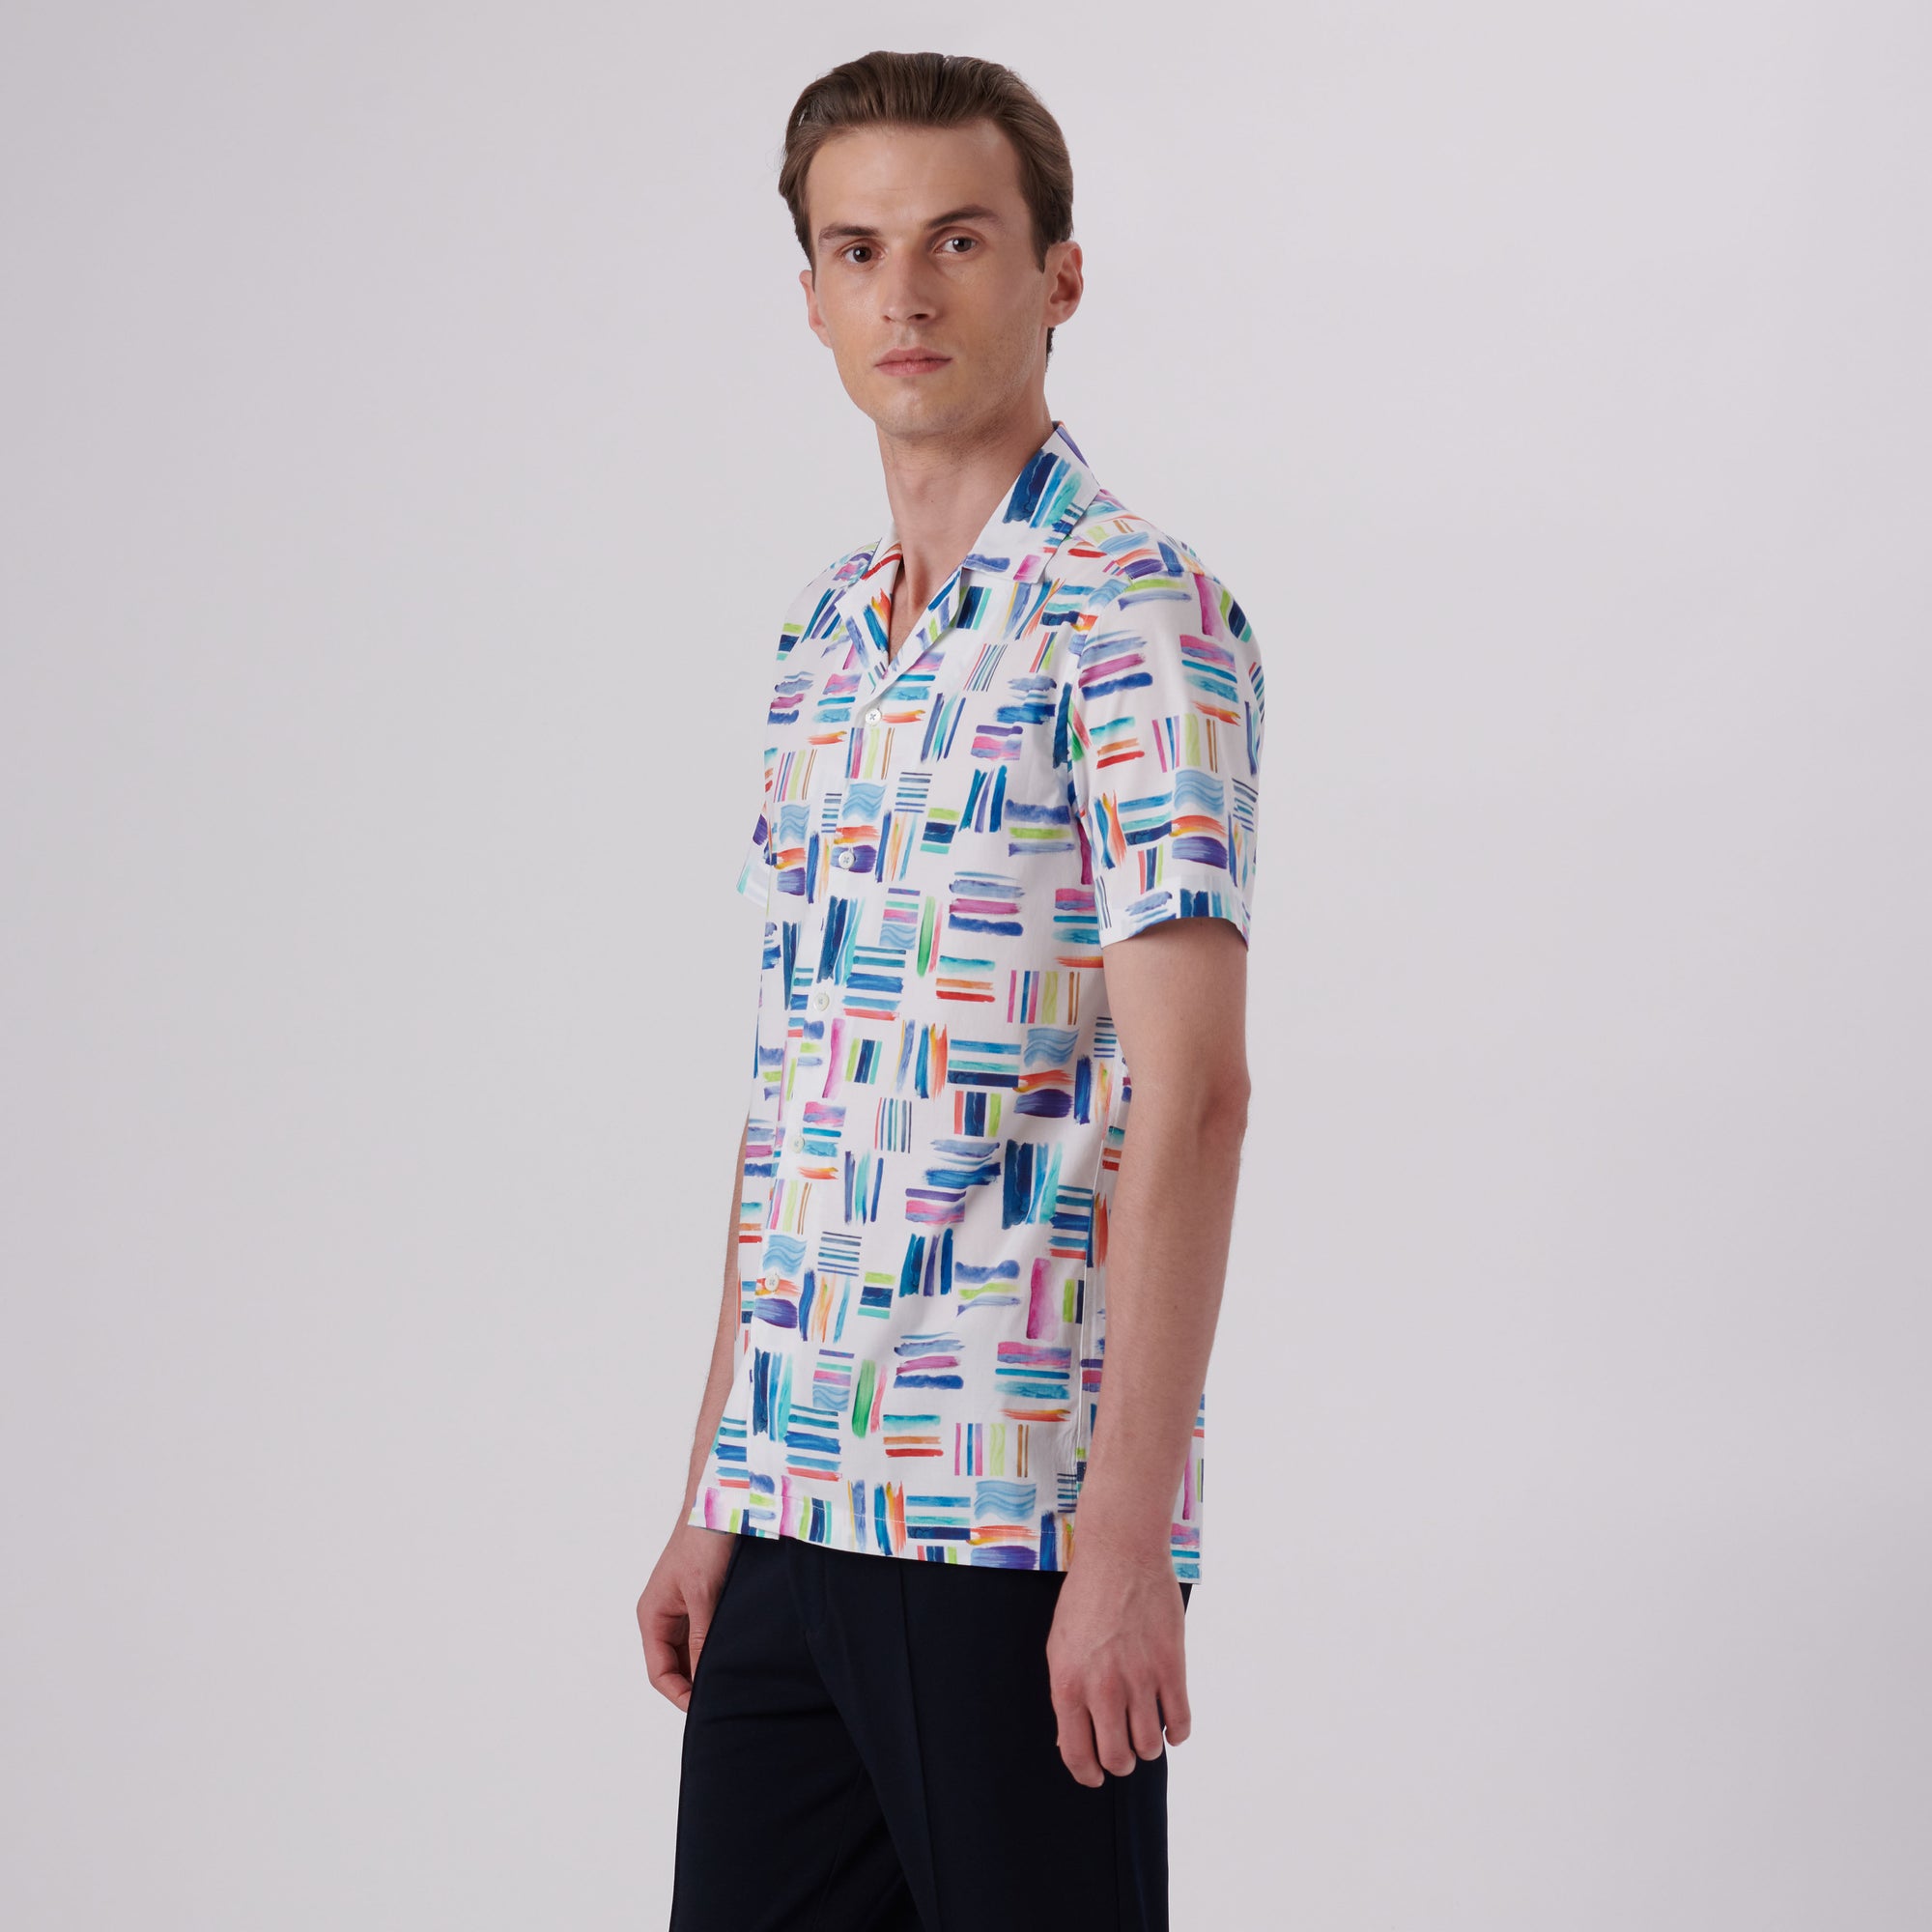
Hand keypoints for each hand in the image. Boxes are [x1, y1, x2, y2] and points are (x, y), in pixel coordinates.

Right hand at [637, 1522, 736, 1711]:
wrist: (724, 1498)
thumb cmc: (704, 1538)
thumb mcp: (703, 1593)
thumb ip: (703, 1637)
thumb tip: (705, 1680)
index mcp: (653, 1615)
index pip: (660, 1672)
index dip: (681, 1695)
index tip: (708, 1709)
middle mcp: (666, 1615)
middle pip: (676, 1666)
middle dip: (697, 1684)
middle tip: (728, 1698)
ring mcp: (686, 1607)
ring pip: (695, 1651)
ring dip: (711, 1665)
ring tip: (737, 1680)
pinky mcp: (707, 1597)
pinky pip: (709, 1633)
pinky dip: (721, 1646)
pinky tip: (742, 1653)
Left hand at [1045, 1539, 1191, 1785]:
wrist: (1120, 1556)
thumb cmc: (1085, 1599)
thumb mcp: (1059, 1647)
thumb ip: (1067, 1695)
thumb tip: (1071, 1740)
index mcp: (1069, 1685)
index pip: (1078, 1754)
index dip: (1088, 1774)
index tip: (1095, 1776)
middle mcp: (1104, 1689)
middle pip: (1117, 1758)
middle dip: (1120, 1762)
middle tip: (1123, 1751)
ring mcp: (1140, 1679)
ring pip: (1149, 1746)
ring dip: (1148, 1747)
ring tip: (1144, 1733)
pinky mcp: (1171, 1667)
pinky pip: (1180, 1722)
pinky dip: (1177, 1732)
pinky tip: (1171, 1725)